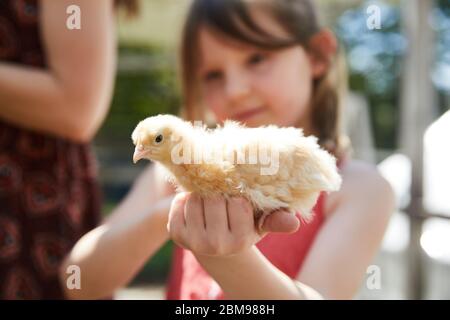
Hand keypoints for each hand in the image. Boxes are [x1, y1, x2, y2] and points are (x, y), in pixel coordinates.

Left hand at [167, 192, 299, 256]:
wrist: (217, 245)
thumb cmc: (243, 226)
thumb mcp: (262, 224)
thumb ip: (277, 220)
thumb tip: (293, 223)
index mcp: (240, 241)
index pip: (238, 202)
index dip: (238, 196)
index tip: (237, 200)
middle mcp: (216, 245)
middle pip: (214, 198)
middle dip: (218, 193)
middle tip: (221, 198)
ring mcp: (194, 242)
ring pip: (195, 198)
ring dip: (201, 195)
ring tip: (209, 203)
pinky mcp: (176, 235)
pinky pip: (179, 203)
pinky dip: (185, 199)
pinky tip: (195, 207)